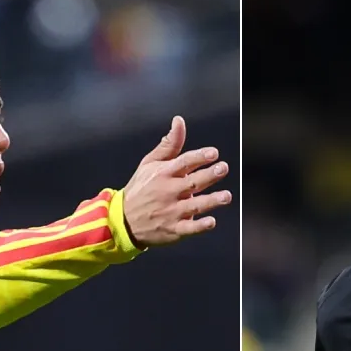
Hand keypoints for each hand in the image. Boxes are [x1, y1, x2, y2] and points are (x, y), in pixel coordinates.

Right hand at [121, 116, 231, 246]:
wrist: (124, 221)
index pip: (183, 162)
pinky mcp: (173, 229)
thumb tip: (179, 121)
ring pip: (194, 206)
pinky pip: (188, 229)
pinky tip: (211, 222)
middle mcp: (168, 192)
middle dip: (209, 175)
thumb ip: (169, 145)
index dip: (199, 157)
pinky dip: (199, 226)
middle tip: (223, 168)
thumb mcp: (149, 163)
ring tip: (226, 196)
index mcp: (163, 173)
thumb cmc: (141, 188)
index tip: (214, 153)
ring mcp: (171, 212)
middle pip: (192, 182)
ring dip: (211, 201)